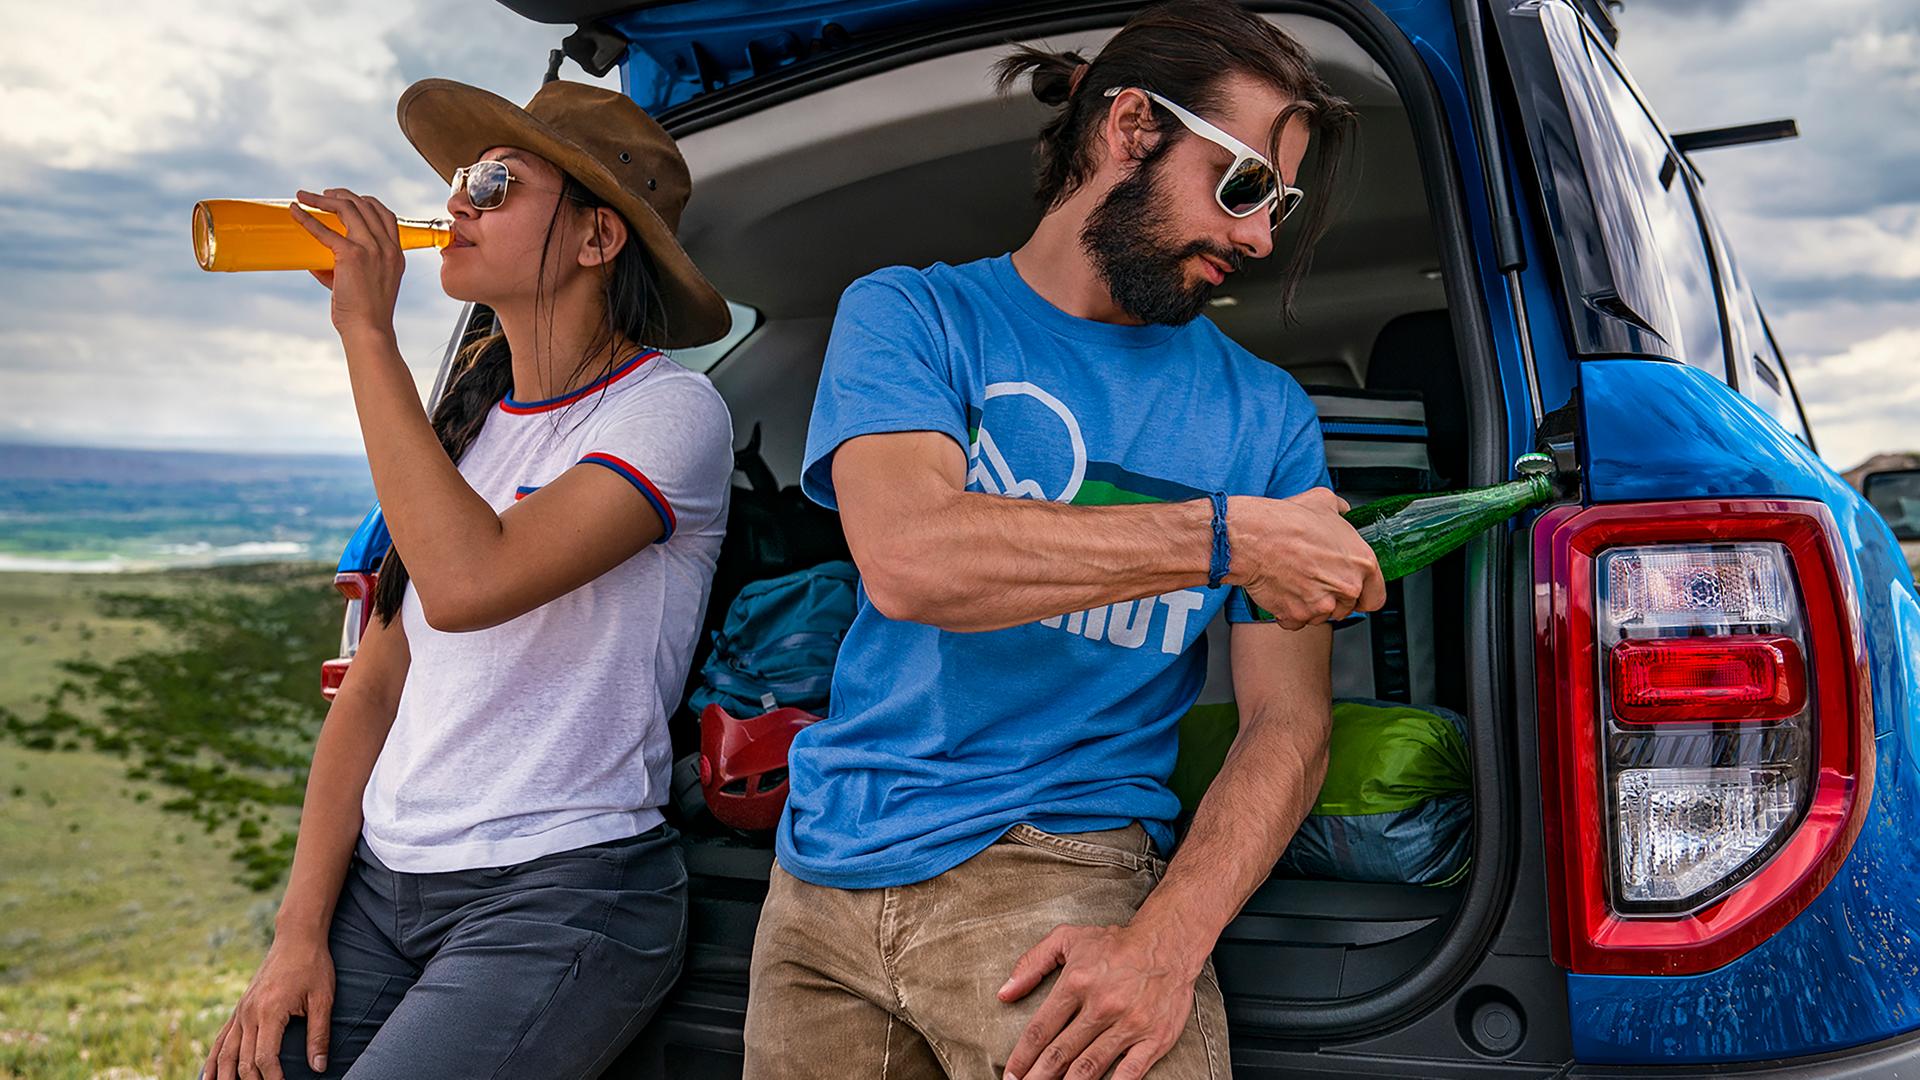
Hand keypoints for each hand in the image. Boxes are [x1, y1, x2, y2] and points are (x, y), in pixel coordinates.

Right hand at [203, 934, 333, 1079]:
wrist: (296, 938)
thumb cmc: (314, 966)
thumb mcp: (323, 999)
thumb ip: (319, 1034)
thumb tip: (320, 1067)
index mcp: (269, 1011)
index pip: (264, 1057)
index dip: (272, 1079)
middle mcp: (249, 1013)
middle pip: (242, 1060)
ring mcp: (241, 1010)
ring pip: (224, 1052)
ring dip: (224, 1077)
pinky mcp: (239, 1008)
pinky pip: (220, 1038)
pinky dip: (212, 1060)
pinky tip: (209, 1077)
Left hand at [290, 187, 404, 337]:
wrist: (369, 329)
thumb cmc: (366, 314)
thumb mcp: (368, 284)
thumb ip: (346, 268)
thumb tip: (315, 260)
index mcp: (396, 254)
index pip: (385, 215)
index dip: (366, 202)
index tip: (347, 200)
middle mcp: (387, 247)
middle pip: (366, 205)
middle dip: (342, 195)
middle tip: (323, 194)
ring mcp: (372, 248)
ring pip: (348, 208)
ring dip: (324, 198)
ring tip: (307, 196)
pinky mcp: (352, 254)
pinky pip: (325, 229)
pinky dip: (307, 218)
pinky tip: (296, 211)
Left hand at [998, 921, 1201, 1079]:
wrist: (1169, 943)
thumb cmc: (1117, 943)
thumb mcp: (1067, 939)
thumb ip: (1032, 963)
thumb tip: (1005, 993)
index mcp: (1077, 983)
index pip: (1040, 1030)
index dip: (1021, 1057)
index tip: (1010, 1073)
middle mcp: (1101, 1005)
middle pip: (1060, 1053)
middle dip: (1037, 1077)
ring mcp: (1128, 1024)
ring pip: (1089, 1067)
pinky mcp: (1153, 1038)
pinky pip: (1129, 1073)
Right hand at [1230, 487, 1385, 628]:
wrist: (1252, 538)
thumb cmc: (1285, 522)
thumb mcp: (1322, 501)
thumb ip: (1340, 509)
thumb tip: (1341, 510)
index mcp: (1362, 563)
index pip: (1375, 596)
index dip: (1363, 595)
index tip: (1354, 594)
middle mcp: (1346, 587)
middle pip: (1347, 608)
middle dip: (1332, 598)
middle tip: (1314, 580)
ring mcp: (1322, 605)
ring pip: (1321, 616)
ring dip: (1310, 605)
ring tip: (1295, 581)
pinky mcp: (1297, 615)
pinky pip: (1296, 621)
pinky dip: (1288, 611)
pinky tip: (1282, 590)